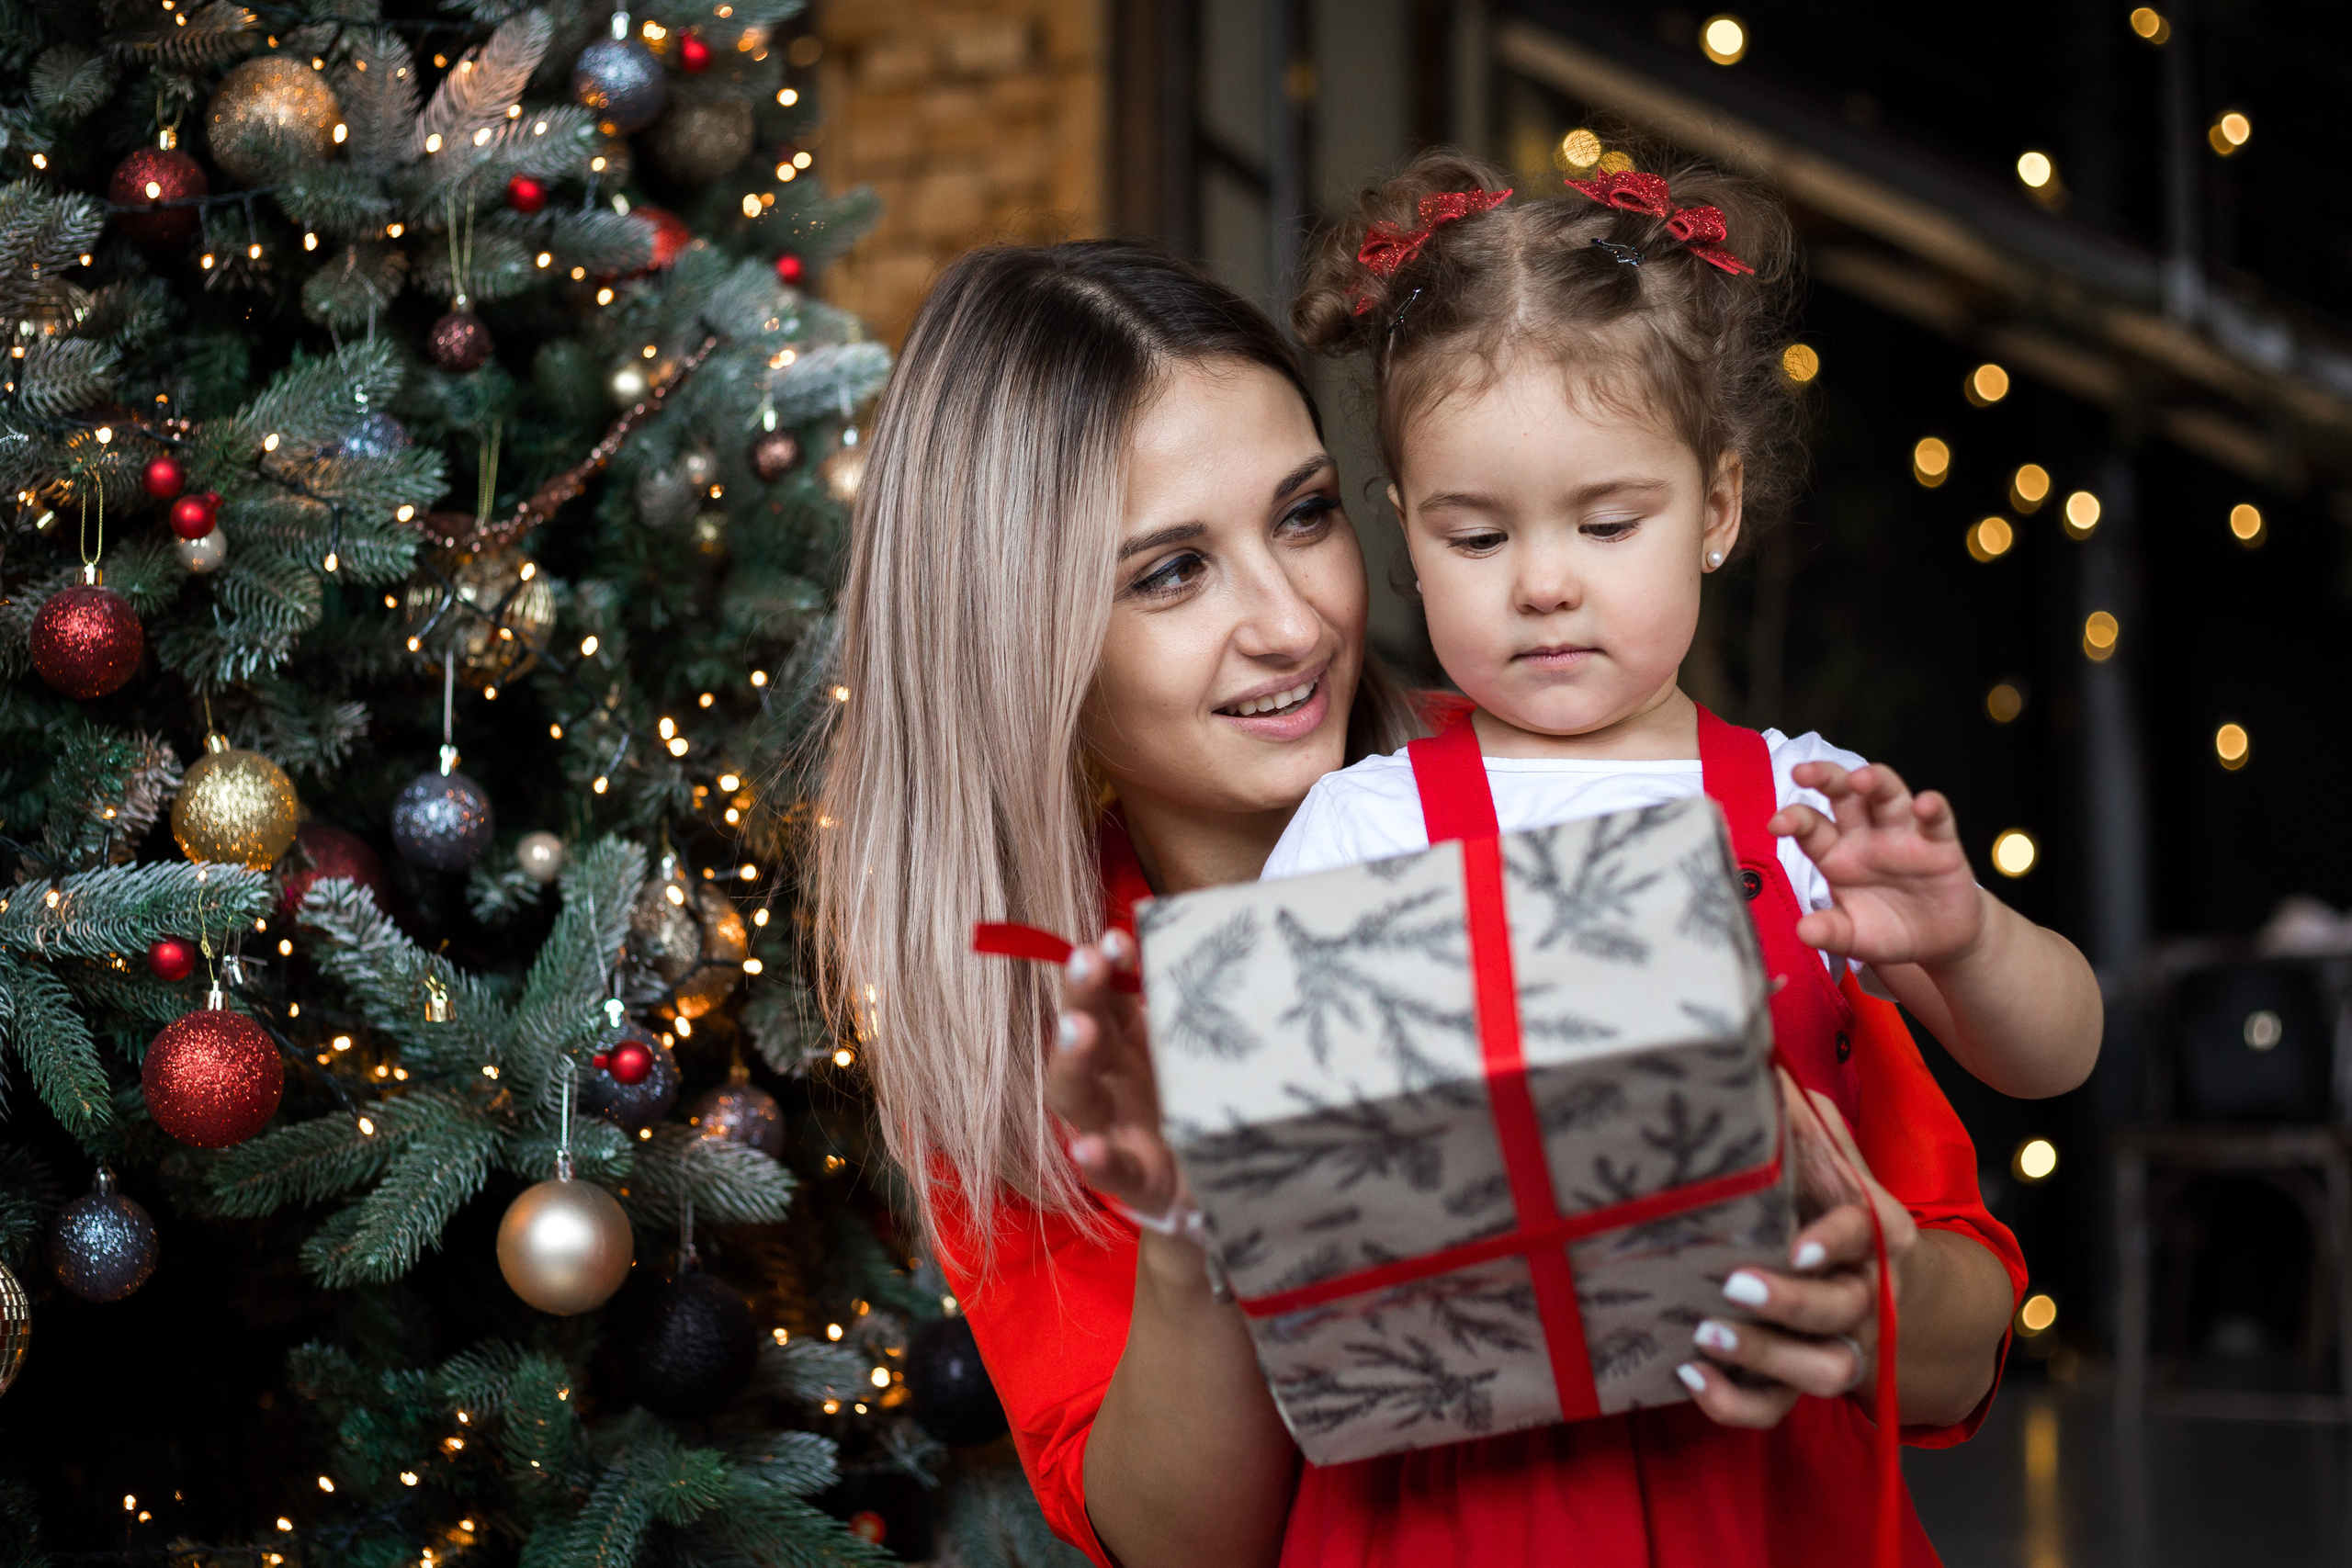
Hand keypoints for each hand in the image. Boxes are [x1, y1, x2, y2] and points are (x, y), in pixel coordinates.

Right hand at [1044, 931, 1189, 1220]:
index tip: (1115, 939)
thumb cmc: (1205, 1104)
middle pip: (1082, 1036)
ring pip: (1076, 1098)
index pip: (1106, 997)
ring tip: (1079, 1032)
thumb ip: (1194, 1002)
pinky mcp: (1137, 1184)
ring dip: (1073, 1061)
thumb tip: (1188, 922)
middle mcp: (1113, 1083)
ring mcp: (1117, 1132)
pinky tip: (1088, 1147)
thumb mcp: (1202, 1049)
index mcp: (1128, 1044)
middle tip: (1086, 962)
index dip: (1105, 967)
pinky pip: (1111, 1173)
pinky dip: (1097, 1160)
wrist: (1227, 1188)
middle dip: (1081, 997)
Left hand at [1677, 1077, 1917, 1427]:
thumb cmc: (1845, 1216)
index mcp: (1879, 1235)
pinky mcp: (1806, 1383)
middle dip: (1789, 1302)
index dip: (1834, 1241)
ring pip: (1822, 1371)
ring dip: (1766, 1356)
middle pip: (1840, 1311)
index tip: (1798, 1244)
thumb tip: (1773, 1064)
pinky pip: (1780, 1411)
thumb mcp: (1836, 1171)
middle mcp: (1868, 1296)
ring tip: (1705, 1333)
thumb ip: (1812, 1129)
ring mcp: (1842, 1347)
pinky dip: (1735, 1403)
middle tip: (1733, 1284)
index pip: (1867, 1237)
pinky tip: (1691, 1375)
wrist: (1899, 1295)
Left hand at [1771, 759, 1985, 970]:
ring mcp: (1902, 834)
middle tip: (1803, 772)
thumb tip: (1804, 932)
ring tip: (1860, 780)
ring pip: (1887, 793)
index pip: (1810, 826)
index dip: (1793, 819)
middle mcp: (1865, 835)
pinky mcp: (1940, 842)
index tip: (1777, 824)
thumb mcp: (1856, 937)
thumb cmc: (1888, 931)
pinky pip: (1937, 818)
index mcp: (1836, 854)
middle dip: (1823, 778)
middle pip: (1842, 794)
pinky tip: (1924, 805)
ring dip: (1874, 780)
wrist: (1939, 940)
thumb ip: (1832, 932)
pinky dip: (1933, 807)